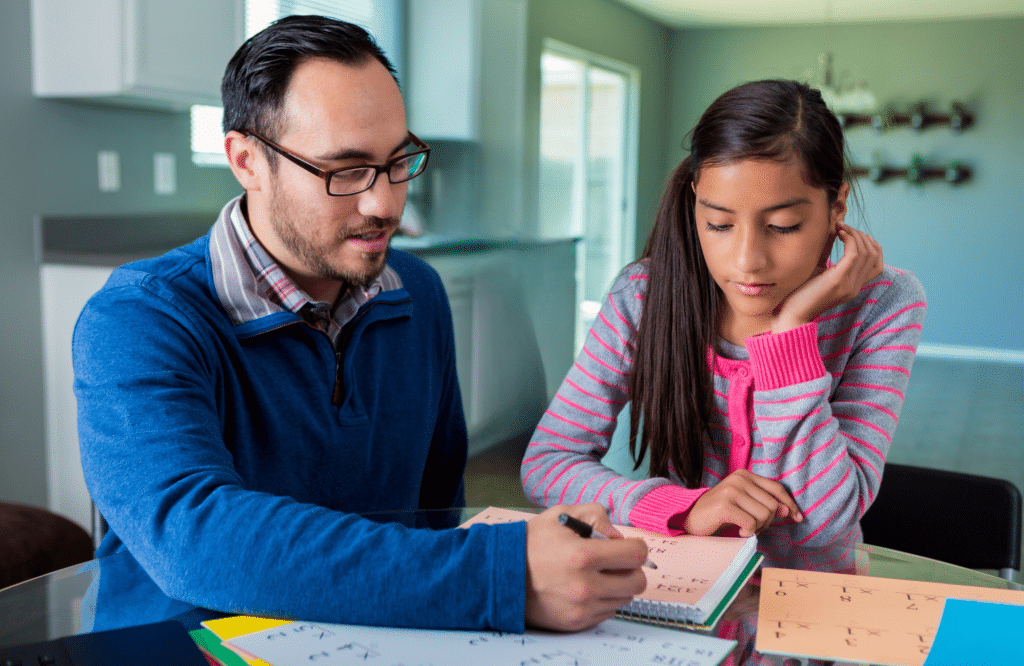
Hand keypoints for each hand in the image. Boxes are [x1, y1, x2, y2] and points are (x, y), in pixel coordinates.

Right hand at [524, 504, 647, 630]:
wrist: (501, 574)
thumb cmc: (532, 542)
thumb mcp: (561, 514)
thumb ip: (597, 516)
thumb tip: (619, 537)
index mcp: (583, 555)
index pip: (636, 554)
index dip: (637, 547)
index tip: (629, 547)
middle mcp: (585, 585)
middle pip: (637, 582)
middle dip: (632, 569)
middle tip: (616, 562)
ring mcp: (581, 608)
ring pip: (624, 599)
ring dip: (617, 585)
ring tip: (597, 575)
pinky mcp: (576, 623)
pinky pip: (607, 611)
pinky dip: (602, 599)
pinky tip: (585, 588)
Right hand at [683, 469, 802, 536]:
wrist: (689, 518)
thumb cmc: (718, 513)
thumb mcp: (744, 505)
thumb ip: (764, 504)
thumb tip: (786, 510)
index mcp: (744, 475)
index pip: (777, 488)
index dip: (789, 504)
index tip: (797, 517)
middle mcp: (738, 479)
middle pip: (772, 505)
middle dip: (767, 522)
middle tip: (753, 527)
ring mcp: (731, 491)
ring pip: (764, 515)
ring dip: (757, 528)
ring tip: (744, 528)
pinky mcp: (724, 505)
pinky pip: (750, 523)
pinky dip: (748, 532)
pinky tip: (738, 531)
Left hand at [772, 223, 883, 333]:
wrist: (792, 314)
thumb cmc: (800, 293)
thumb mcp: (820, 270)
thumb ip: (830, 254)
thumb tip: (835, 230)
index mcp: (853, 287)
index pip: (877, 265)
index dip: (872, 246)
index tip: (856, 234)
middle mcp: (855, 287)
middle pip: (874, 255)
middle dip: (862, 236)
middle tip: (844, 226)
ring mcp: (849, 285)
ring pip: (866, 252)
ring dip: (855, 235)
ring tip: (840, 226)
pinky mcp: (839, 281)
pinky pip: (854, 254)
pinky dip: (849, 240)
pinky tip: (839, 233)